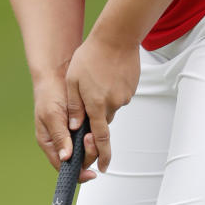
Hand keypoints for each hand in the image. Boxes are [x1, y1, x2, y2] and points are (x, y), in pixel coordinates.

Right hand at [33, 75, 96, 180]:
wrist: (58, 73)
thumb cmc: (49, 93)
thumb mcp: (52, 116)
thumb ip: (60, 137)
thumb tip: (65, 158)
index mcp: (50, 143)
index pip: (63, 166)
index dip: (78, 172)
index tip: (90, 173)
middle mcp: (62, 141)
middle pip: (79, 160)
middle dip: (88, 153)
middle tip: (90, 138)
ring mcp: (73, 134)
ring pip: (88, 150)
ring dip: (93, 145)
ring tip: (92, 132)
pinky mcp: (83, 125)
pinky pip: (94, 136)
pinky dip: (97, 134)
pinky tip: (96, 126)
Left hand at [65, 34, 139, 172]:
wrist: (117, 37)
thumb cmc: (91, 57)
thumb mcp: (73, 81)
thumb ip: (73, 107)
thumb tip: (73, 128)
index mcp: (96, 106)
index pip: (99, 139)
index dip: (101, 155)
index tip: (102, 168)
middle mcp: (113, 104)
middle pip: (102, 122)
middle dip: (94, 117)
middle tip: (88, 95)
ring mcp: (124, 96)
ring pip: (110, 107)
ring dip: (101, 100)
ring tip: (95, 78)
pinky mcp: (131, 88)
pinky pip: (118, 95)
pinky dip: (110, 90)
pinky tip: (105, 75)